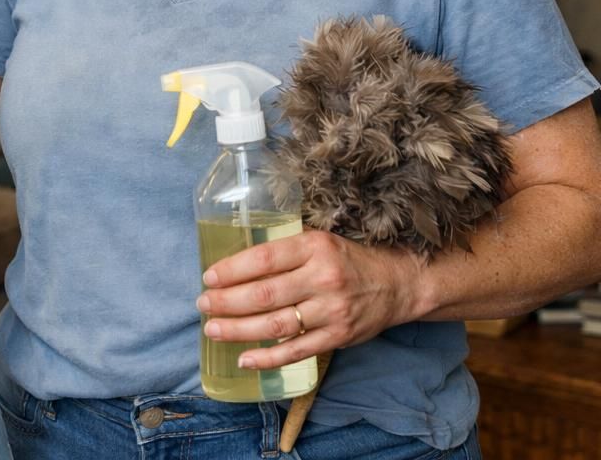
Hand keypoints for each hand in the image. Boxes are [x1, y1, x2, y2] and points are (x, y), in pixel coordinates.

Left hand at [194, 230, 427, 370]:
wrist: (397, 285)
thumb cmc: (349, 261)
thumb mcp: (320, 242)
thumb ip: (285, 251)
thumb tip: (236, 265)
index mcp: (315, 247)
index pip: (265, 258)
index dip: (232, 270)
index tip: (208, 278)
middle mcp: (323, 278)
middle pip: (264, 294)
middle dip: (226, 302)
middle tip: (203, 305)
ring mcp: (331, 310)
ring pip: (275, 325)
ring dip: (238, 330)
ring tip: (212, 330)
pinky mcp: (337, 337)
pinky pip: (295, 351)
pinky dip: (267, 358)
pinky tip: (244, 359)